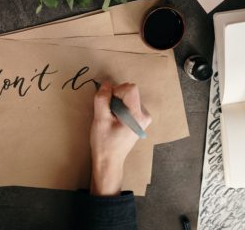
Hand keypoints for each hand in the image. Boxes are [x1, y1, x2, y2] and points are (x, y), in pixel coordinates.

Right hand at [90, 81, 150, 195]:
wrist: (109, 161)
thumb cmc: (105, 143)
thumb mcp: (100, 120)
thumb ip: (102, 99)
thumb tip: (105, 84)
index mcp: (137, 115)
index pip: (130, 88)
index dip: (116, 91)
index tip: (108, 103)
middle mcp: (144, 115)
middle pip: (129, 91)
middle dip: (115, 97)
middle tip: (108, 113)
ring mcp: (143, 117)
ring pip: (128, 97)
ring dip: (116, 103)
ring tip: (111, 119)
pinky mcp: (139, 119)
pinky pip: (129, 103)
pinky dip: (119, 107)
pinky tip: (114, 120)